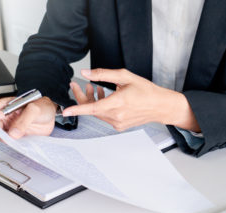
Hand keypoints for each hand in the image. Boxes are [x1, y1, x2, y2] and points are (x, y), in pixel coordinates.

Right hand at [0, 96, 56, 139]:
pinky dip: (9, 143)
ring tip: (11, 136)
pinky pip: (8, 141)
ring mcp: (10, 127)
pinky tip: (15, 141)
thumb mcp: (34, 109)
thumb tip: (13, 132)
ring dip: (1, 137)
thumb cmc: (42, 107)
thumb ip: (24, 120)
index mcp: (5, 106)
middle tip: (4, 129)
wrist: (52, 116)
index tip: (0, 116)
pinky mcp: (16, 136)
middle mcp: (5, 117)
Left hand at [62, 68, 198, 131]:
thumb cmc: (146, 91)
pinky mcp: (119, 126)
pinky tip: (105, 97)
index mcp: (118, 103)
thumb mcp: (125, 76)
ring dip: (92, 101)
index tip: (66, 111)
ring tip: (94, 88)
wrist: (160, 106)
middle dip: (82, 97)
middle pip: (91, 109)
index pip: (92, 108)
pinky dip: (101, 107)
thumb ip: (103, 74)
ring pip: (97, 113)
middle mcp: (117, 115)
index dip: (77, 109)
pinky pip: (104, 116)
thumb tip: (86, 73)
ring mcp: (118, 122)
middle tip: (77, 86)